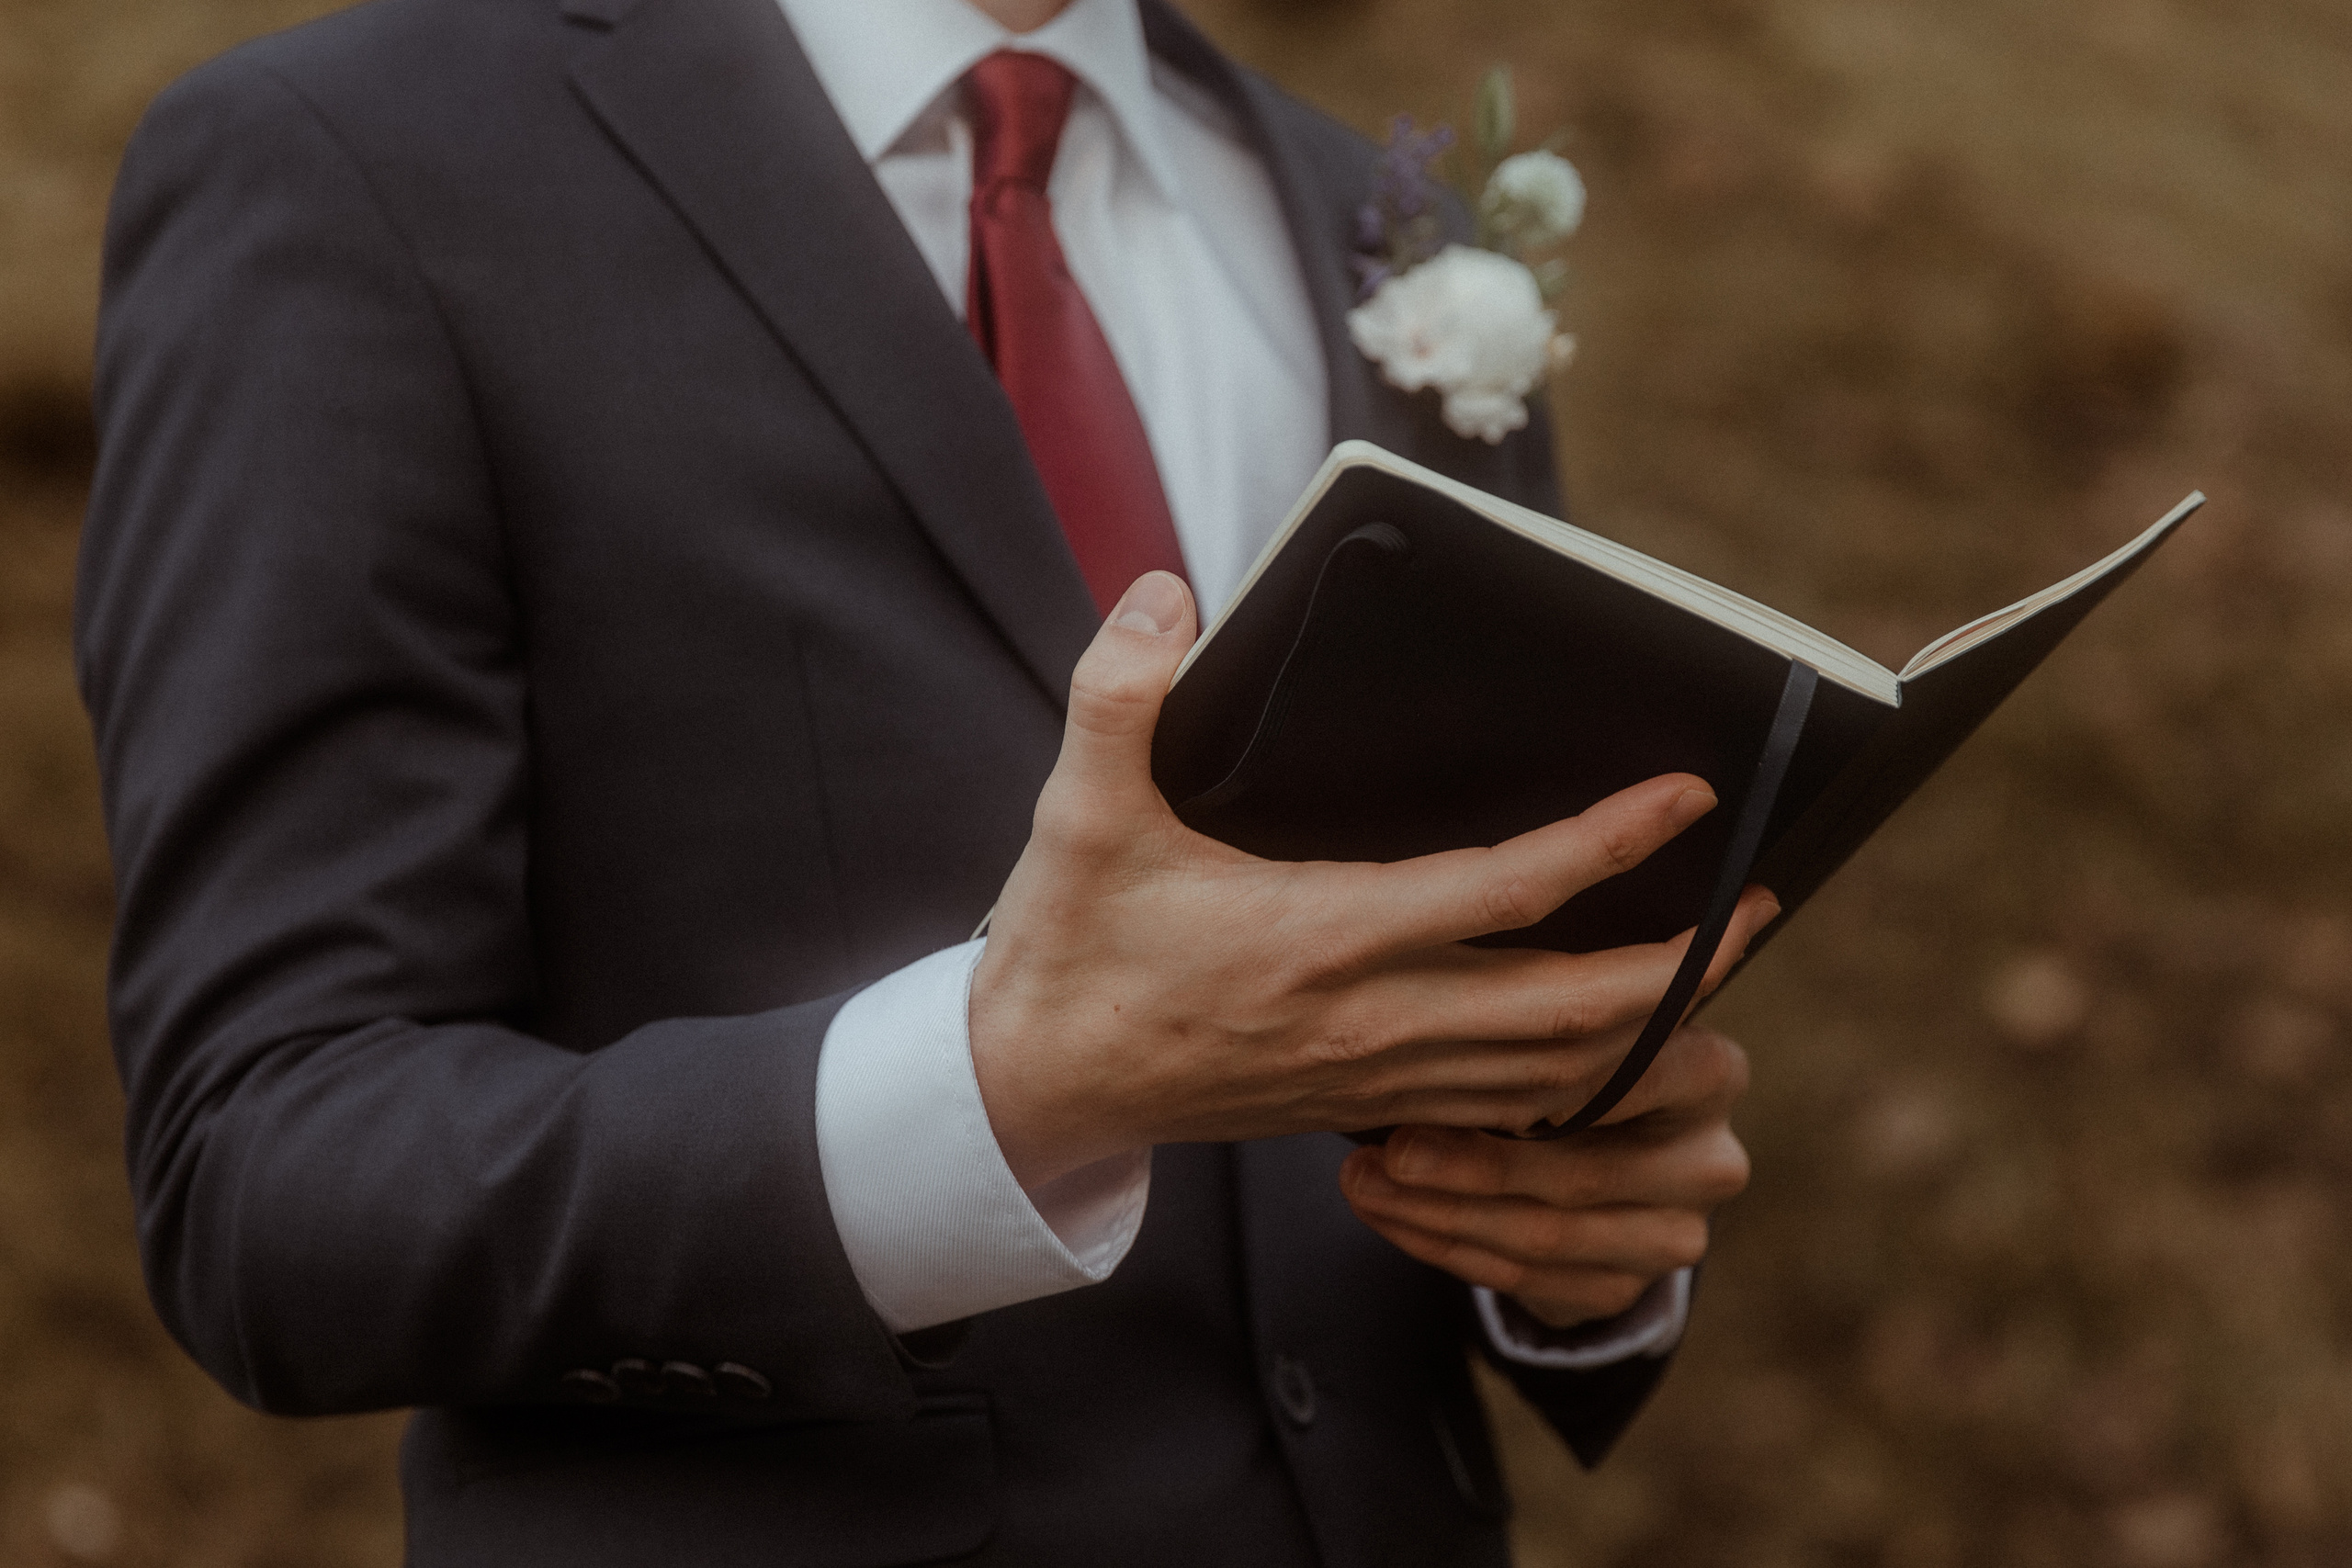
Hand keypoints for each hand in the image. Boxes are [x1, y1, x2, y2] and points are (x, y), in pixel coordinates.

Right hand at [968, 571, 1779, 1189]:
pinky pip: (1512, 1112)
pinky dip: (1587, 1080)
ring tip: (1724, 970)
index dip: (1610, 843)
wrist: (1037, 1085)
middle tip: (1763, 904)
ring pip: (1557, 1074)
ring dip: (1653, 1026)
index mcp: (1319, 938)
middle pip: (1573, 1008)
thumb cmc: (1071, 948)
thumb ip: (1117, 694)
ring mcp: (1376, 1078)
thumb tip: (1163, 592)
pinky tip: (1622, 1047)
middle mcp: (1370, 1019)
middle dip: (1685, 961)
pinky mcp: (1367, 1107)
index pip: (1504, 891)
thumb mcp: (1080, 816)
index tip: (1688, 794)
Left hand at [1340, 1026, 1751, 1327]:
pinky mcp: (1626, 1289)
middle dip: (1469, 1165)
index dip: (1542, 1081)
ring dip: (1439, 1214)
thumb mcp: (1570, 1023)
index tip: (1445, 1067)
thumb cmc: (1566, 1059)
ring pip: (1544, 1237)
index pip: (1634, 1077)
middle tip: (1386, 1148)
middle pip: (1581, 1174)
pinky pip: (1522, 1281)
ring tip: (1362, 1180)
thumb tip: (1448, 988)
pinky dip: (1444, 1248)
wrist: (1590, 1151)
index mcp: (1711, 1071)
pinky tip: (1391, 1216)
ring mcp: (1675, 1237)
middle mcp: (1712, 1162)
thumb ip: (1544, 1012)